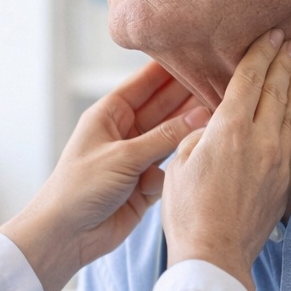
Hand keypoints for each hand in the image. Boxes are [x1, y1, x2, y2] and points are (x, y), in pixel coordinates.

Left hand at [1, 61, 212, 290]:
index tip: (202, 54)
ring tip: (224, 113)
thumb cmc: (79, 189)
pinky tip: (203, 153)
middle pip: (164, 106)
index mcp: (109, 114)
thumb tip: (202, 115)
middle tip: (224, 82)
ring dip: (191, 129)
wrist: (66, 236)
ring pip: (172, 136)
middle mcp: (125, 132)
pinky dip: (182, 162)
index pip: (146, 83)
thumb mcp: (123, 157)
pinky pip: (172, 165)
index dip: (172, 68)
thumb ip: (164, 137)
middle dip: (190, 96)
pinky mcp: (146, 183)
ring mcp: (137, 157)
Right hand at [161, 30, 290, 290]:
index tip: (272, 35)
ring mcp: (278, 161)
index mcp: (230, 129)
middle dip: (285, 63)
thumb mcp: (181, 163)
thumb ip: (200, 135)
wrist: (215, 255)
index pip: (249, 79)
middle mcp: (261, 140)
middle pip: (276, 91)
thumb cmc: (188, 212)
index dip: (261, 54)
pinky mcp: (286, 182)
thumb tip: (215, 124)